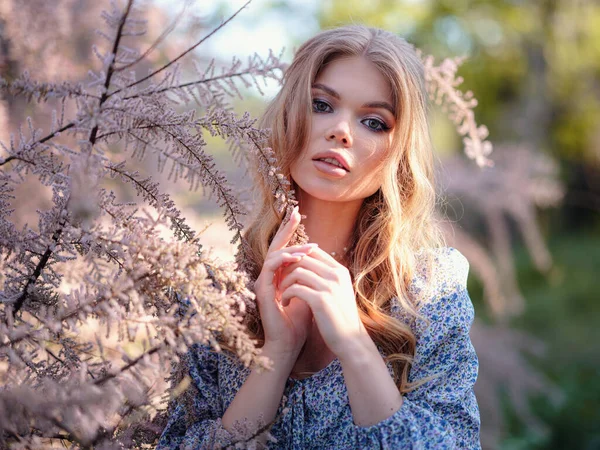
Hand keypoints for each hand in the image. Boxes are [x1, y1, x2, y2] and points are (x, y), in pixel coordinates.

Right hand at [253, 206, 315, 358]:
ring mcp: (263, 282)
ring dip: (291, 248)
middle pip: (276, 246)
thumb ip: (311, 278)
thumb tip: (325, 262)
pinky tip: (298, 257)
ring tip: (308, 247)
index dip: (291, 233)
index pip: (285, 250)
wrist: (288, 344)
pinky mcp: (262, 290)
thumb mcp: (309, 293)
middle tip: (296, 212)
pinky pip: (271, 267)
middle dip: (286, 229)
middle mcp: (269, 277)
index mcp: (279, 277)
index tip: (301, 217)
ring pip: (275, 255)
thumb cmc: (299, 322)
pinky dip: (284, 259)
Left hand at [278, 247, 369, 360]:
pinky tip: (285, 303)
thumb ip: (327, 277)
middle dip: (287, 268)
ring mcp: (330, 286)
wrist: (351, 341)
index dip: (296, 257)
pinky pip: (295, 288)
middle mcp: (336, 275)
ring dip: (285, 282)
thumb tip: (308, 264)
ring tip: (282, 293)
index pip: (313, 250)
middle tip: (280, 280)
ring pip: (297, 271)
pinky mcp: (321, 300)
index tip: (287, 270)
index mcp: (340, 271)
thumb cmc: (341, 318)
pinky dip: (286, 294)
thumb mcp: (338, 292)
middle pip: (303, 258)